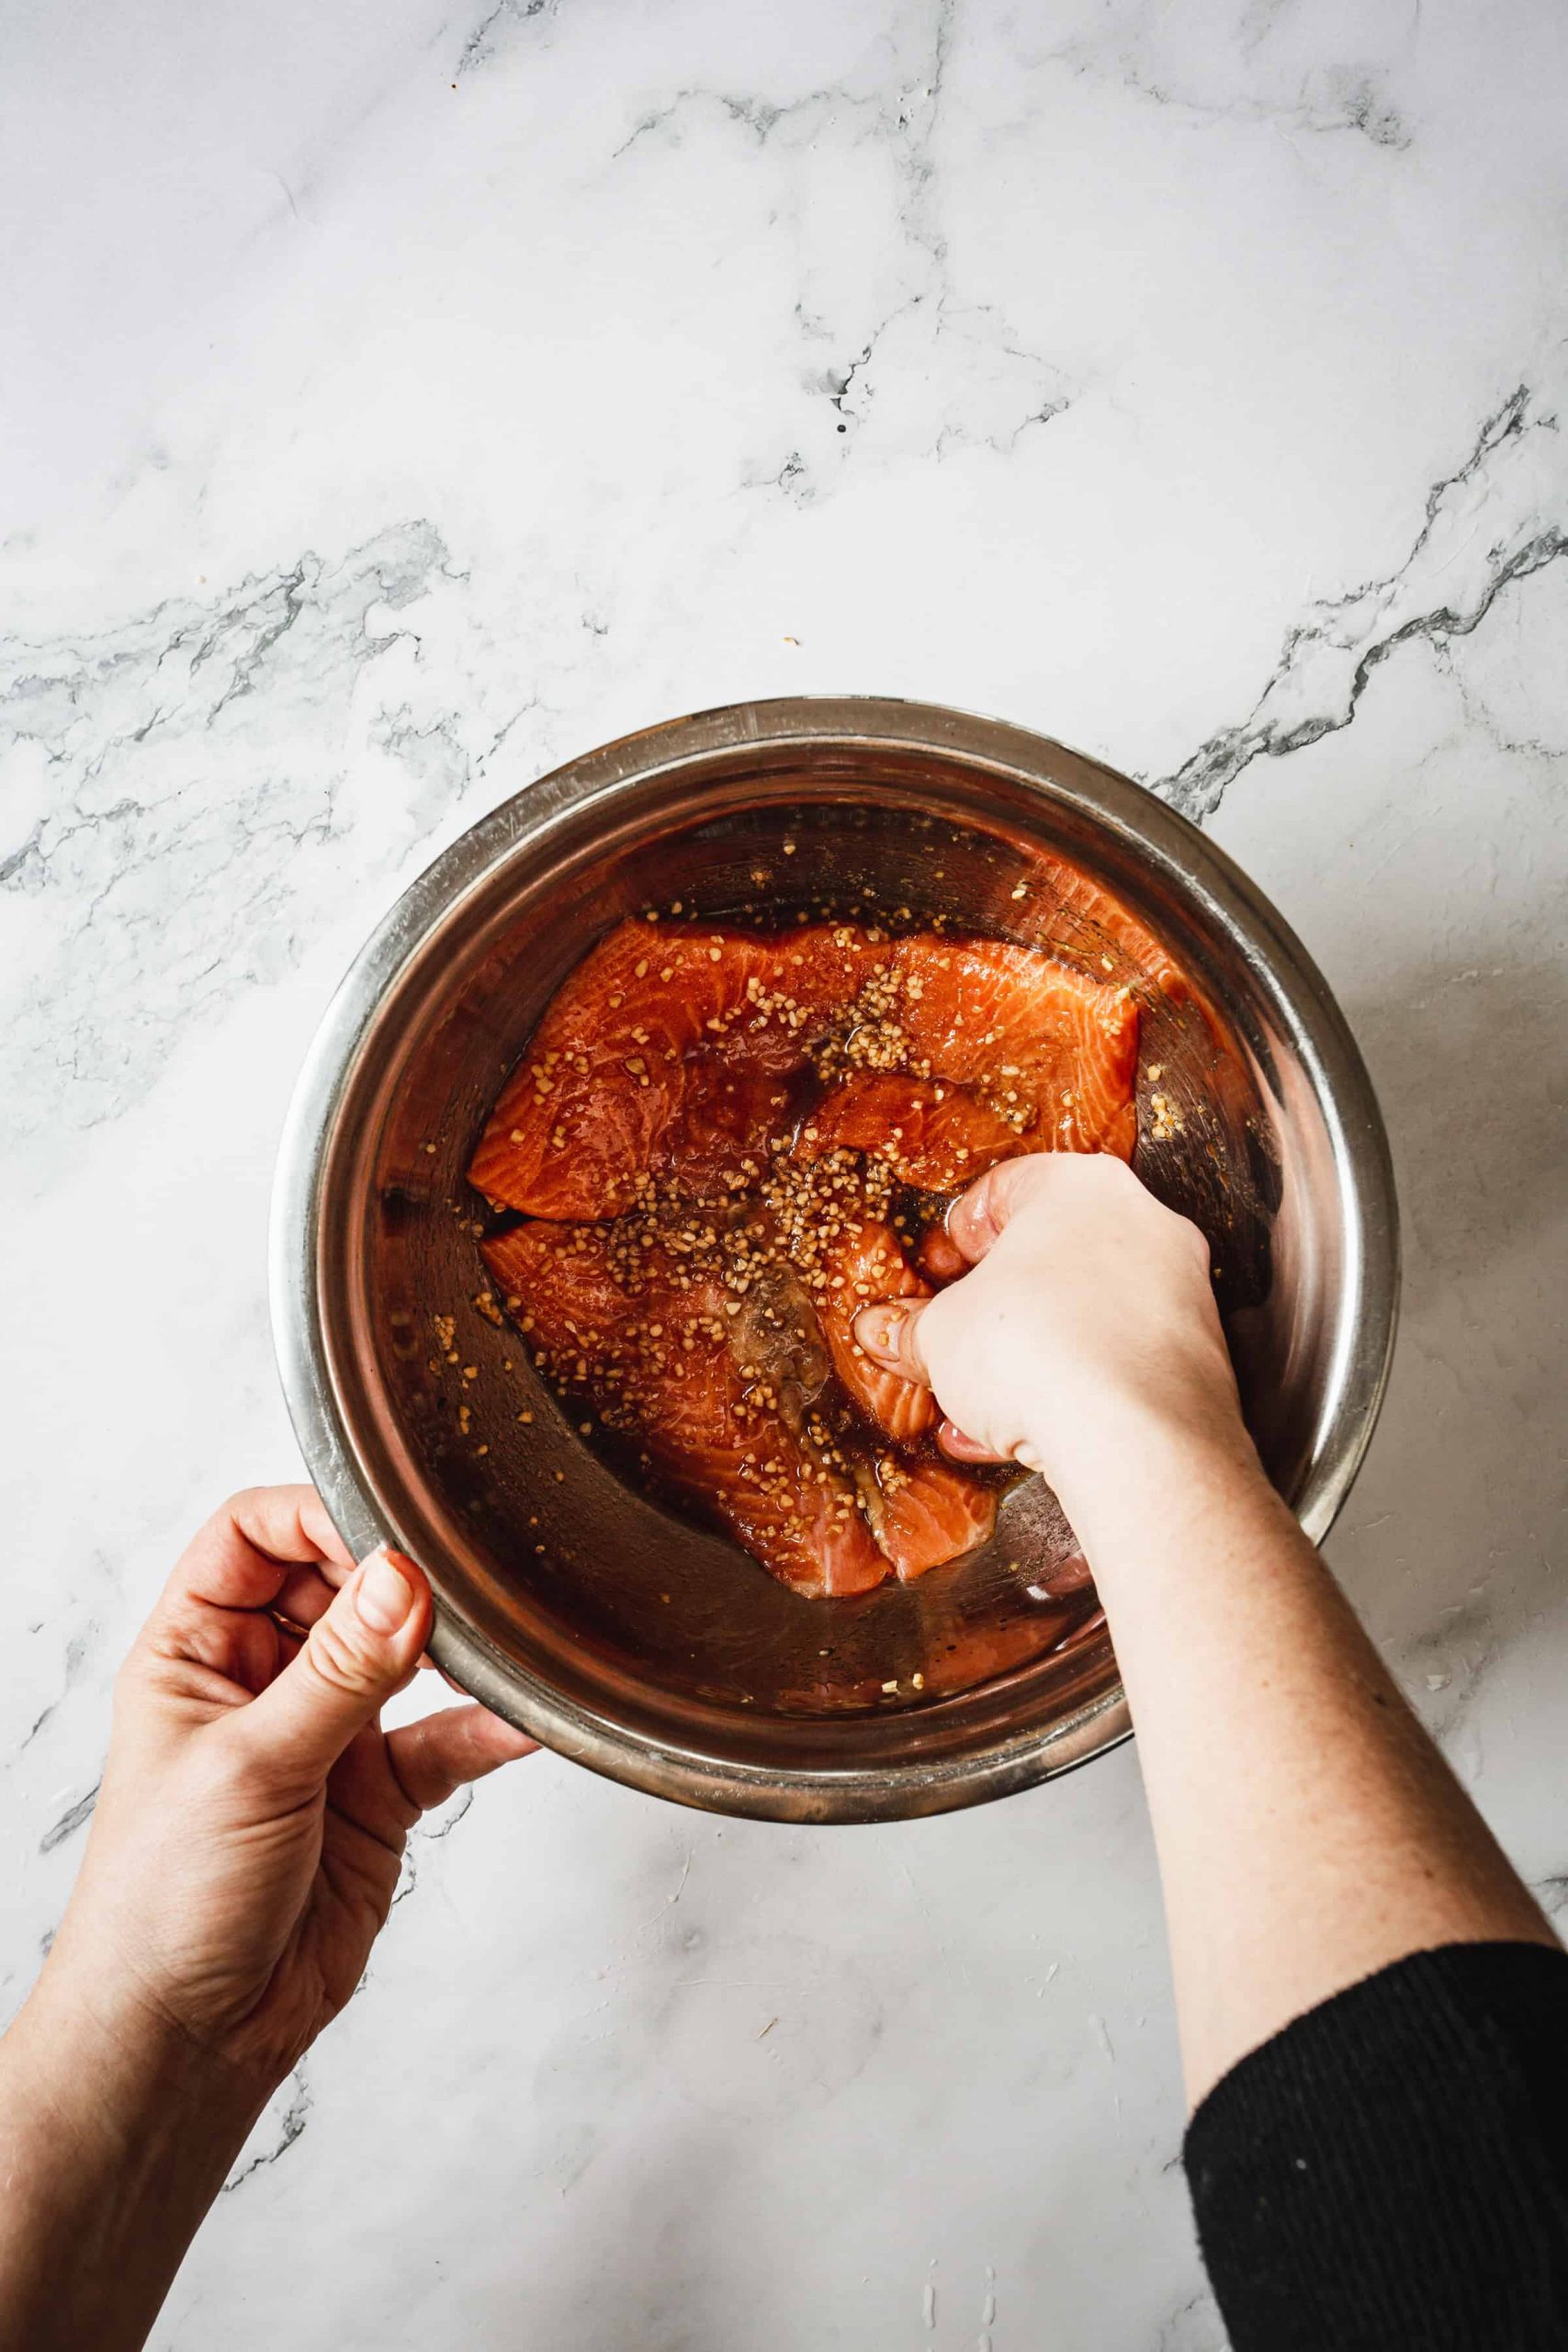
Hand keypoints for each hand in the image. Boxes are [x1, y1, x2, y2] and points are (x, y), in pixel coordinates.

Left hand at [45, 1485, 536, 2094]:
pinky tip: (519, 1720)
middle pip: (341, 1581)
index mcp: (196, 1649)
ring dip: (450, 1648)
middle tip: (451, 1590)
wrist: (189, 2038)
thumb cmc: (163, 1901)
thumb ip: (339, 1670)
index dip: (317, 1517)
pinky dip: (484, 1727)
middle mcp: (261, 1679)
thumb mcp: (251, 1765)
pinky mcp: (377, 1794)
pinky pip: (445, 1739)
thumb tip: (402, 1577)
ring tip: (490, 1648)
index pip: (255, 1533)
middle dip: (398, 1579)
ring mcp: (323, 1734)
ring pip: (403, 1655)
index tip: (388, 1532)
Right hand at [854, 1153, 1251, 1532]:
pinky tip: (1030, 1433)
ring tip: (983, 1404)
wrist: (1132, 1440)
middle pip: (1053, 1254)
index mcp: (1081, 1185)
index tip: (938, 1273)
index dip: (960, 1237)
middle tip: (959, 1338)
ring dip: (1034, 1355)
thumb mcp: (940, 1336)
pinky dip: (1077, 1390)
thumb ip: (912, 1327)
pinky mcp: (1199, 1357)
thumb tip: (887, 1331)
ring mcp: (1181, 1290)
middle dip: (998, 1304)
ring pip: (1090, 1313)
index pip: (1006, 1188)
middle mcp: (1145, 1223)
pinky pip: (1122, 1362)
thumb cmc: (1038, 1353)